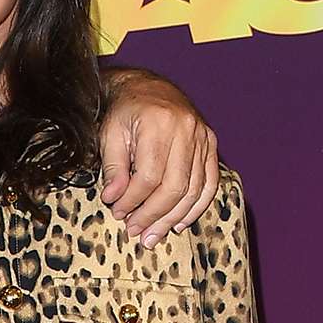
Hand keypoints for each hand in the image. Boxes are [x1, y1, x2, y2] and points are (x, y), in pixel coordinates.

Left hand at [98, 68, 218, 246]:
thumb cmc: (125, 112)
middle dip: (154, 215)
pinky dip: (197, 207)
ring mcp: (203, 137)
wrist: (148, 88)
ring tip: (154, 235)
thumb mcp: (110, 133)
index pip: (149, 175)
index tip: (118, 213)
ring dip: (173, 217)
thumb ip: (113, 166)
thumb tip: (114, 198)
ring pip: (194, 189)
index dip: (133, 200)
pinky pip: (210, 183)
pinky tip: (180, 223)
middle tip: (136, 232)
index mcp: (158, 124)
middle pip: (174, 186)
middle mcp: (187, 130)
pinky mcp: (211, 144)